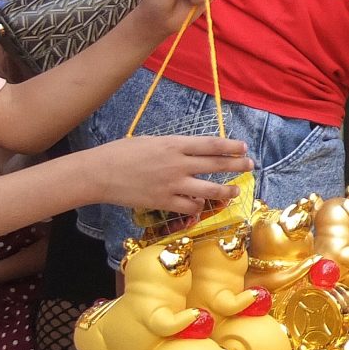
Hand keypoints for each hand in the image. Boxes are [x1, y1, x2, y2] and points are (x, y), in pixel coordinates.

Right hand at [81, 136, 252, 214]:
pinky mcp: (164, 201)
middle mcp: (178, 164)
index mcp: (174, 144)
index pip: (211, 145)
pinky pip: (191, 207)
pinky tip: (202, 205)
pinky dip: (199, 207)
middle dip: (237, 166)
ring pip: (210, 190)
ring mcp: (172, 184)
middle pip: (217, 165)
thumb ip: (174, 148)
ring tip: (235, 191)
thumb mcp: (151, 142)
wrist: (99, 173)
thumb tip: (193, 152)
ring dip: (226, 191)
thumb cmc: (121, 153)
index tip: (243, 148)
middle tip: (249, 166)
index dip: (231, 147)